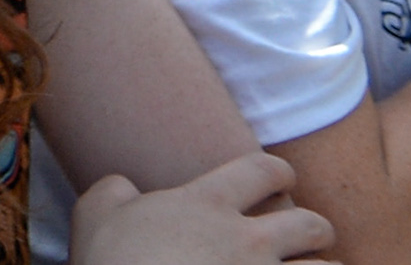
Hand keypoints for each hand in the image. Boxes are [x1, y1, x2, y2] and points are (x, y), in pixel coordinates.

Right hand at [65, 154, 331, 264]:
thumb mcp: (94, 215)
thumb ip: (114, 191)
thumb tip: (125, 187)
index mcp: (205, 205)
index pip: (262, 169)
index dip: (278, 171)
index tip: (281, 178)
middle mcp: (247, 241)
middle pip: (311, 223)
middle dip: (316, 230)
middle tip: (307, 237)